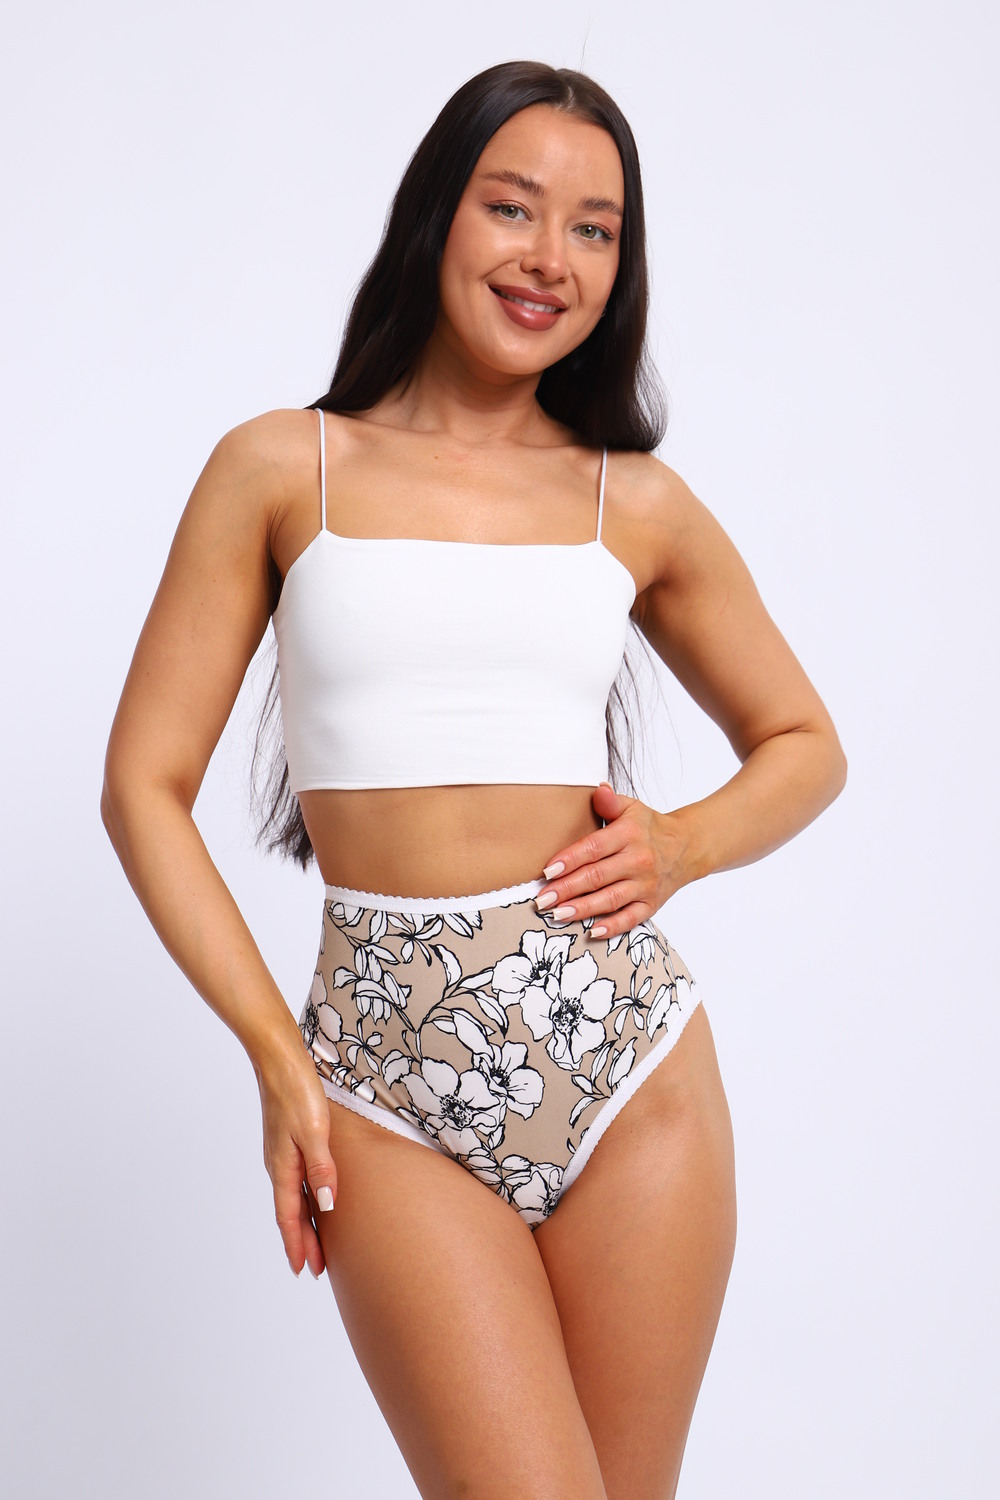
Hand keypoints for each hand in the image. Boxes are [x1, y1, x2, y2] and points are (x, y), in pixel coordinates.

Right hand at [255, 1050, 337, 1278]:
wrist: (278, 1059)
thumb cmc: (297, 1091)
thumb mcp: (314, 1131)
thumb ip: (322, 1169)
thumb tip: (326, 1206)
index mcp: (284, 1167)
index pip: (290, 1216)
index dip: (297, 1244)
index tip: (303, 1270)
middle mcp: (279, 1164)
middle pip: (291, 1212)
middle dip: (302, 1241)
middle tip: (316, 1268)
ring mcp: (281, 1152)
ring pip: (293, 1197)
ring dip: (303, 1221)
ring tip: (316, 1242)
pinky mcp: (287, 1139)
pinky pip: (295, 1179)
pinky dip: (303, 1198)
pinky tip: (312, 1196)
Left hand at [535, 783, 690, 938]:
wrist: (687, 847)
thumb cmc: (650, 828)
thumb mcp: (632, 808)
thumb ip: (611, 802)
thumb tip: (597, 790)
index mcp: (629, 835)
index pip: (594, 848)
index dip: (570, 860)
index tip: (548, 870)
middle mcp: (639, 861)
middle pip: (597, 877)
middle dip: (567, 889)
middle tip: (542, 899)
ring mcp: (646, 885)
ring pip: (610, 900)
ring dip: (582, 909)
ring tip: (557, 914)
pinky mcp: (651, 904)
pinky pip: (630, 919)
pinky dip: (612, 927)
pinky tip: (591, 931)